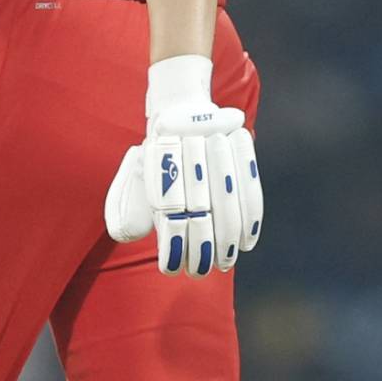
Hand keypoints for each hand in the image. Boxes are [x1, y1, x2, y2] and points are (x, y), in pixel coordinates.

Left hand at [104, 54, 262, 276]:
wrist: (179, 109)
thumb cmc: (157, 155)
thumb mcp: (137, 176)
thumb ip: (131, 206)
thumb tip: (132, 234)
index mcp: (158, 165)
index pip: (168, 213)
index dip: (174, 245)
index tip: (174, 268)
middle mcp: (187, 155)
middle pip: (200, 210)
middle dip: (203, 247)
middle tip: (203, 271)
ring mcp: (214, 147)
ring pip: (226, 202)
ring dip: (227, 239)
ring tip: (225, 262)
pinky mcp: (238, 145)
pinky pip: (250, 188)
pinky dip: (250, 218)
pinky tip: (246, 242)